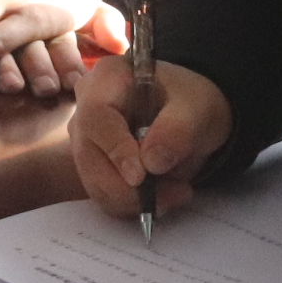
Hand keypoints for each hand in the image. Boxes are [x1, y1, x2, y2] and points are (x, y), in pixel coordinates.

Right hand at [71, 54, 230, 215]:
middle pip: (89, 155)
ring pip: (93, 181)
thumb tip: (151, 163)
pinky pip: (102, 193)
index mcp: (107, 78)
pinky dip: (130, 205)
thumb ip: (178, 130)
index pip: (96, 116)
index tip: (141, 177)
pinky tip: (161, 198)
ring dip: (133, 200)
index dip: (115, 149)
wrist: (189, 113)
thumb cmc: (190, 101)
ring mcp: (84, 136)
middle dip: (128, 187)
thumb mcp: (197, 108)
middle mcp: (85, 105)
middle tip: (175, 194)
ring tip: (175, 194)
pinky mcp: (92, 163)